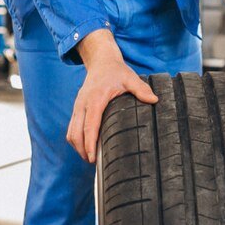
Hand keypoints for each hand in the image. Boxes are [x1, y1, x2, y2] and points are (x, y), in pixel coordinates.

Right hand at [68, 30, 157, 162]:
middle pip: (76, 133)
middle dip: (82, 150)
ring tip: (89, 158)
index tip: (92, 158)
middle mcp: (82, 104)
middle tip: (93, 163)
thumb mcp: (130, 78)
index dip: (89, 144)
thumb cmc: (116, 71)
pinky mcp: (76, 109)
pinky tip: (85, 147)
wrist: (101, 61)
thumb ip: (141, 89)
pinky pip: (71, 128)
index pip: (89, 125)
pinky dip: (76, 140)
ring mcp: (77, 107)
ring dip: (77, 147)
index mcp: (95, 99)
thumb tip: (154, 100)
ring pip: (71, 132)